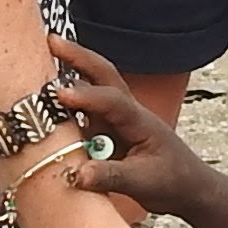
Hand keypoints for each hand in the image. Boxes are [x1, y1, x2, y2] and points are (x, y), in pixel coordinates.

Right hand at [48, 37, 208, 212]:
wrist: (188, 187)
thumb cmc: (171, 181)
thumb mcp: (144, 183)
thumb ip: (111, 177)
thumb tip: (76, 174)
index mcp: (140, 121)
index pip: (113, 101)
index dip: (86, 97)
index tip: (60, 95)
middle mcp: (126, 112)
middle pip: (103, 75)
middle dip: (78, 57)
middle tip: (50, 40)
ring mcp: (115, 119)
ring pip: (91, 88)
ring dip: (69, 71)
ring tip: (39, 56)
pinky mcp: (105, 131)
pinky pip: (82, 112)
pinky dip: (65, 101)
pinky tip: (44, 95)